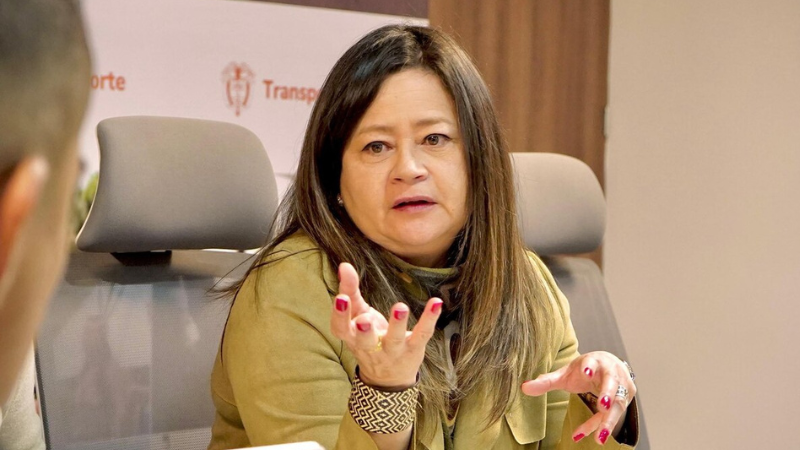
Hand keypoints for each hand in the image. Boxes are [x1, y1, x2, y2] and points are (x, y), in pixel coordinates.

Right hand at [330, 262, 442, 388]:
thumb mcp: (357, 316)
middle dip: (364, 330)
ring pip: (394, 339)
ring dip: (397, 324)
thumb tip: (344, 264)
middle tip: (365, 318)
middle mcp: (370, 346)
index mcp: (352, 337)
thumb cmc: (369, 338)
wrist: (388, 378)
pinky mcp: (413, 348)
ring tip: (400, 306)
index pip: (341, 328)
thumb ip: (350, 291)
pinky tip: (436, 303)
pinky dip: (429, 319)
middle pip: (365, 340)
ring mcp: (393, 350)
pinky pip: (422, 334)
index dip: (340, 315)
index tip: (341, 298)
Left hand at [521, 352, 635, 444]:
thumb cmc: (585, 370)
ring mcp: (622, 386)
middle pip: (612, 384)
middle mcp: (612, 372)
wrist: (609, 366)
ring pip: (617, 405)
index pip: (593, 362)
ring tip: (599, 438)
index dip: (590, 366)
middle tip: (602, 406)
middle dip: (607, 395)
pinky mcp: (626, 398)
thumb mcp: (566, 373)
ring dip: (608, 421)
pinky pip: (612, 415)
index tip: (586, 372)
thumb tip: (523, 388)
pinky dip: (600, 425)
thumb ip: (547, 381)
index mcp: (595, 361)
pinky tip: (590, 436)